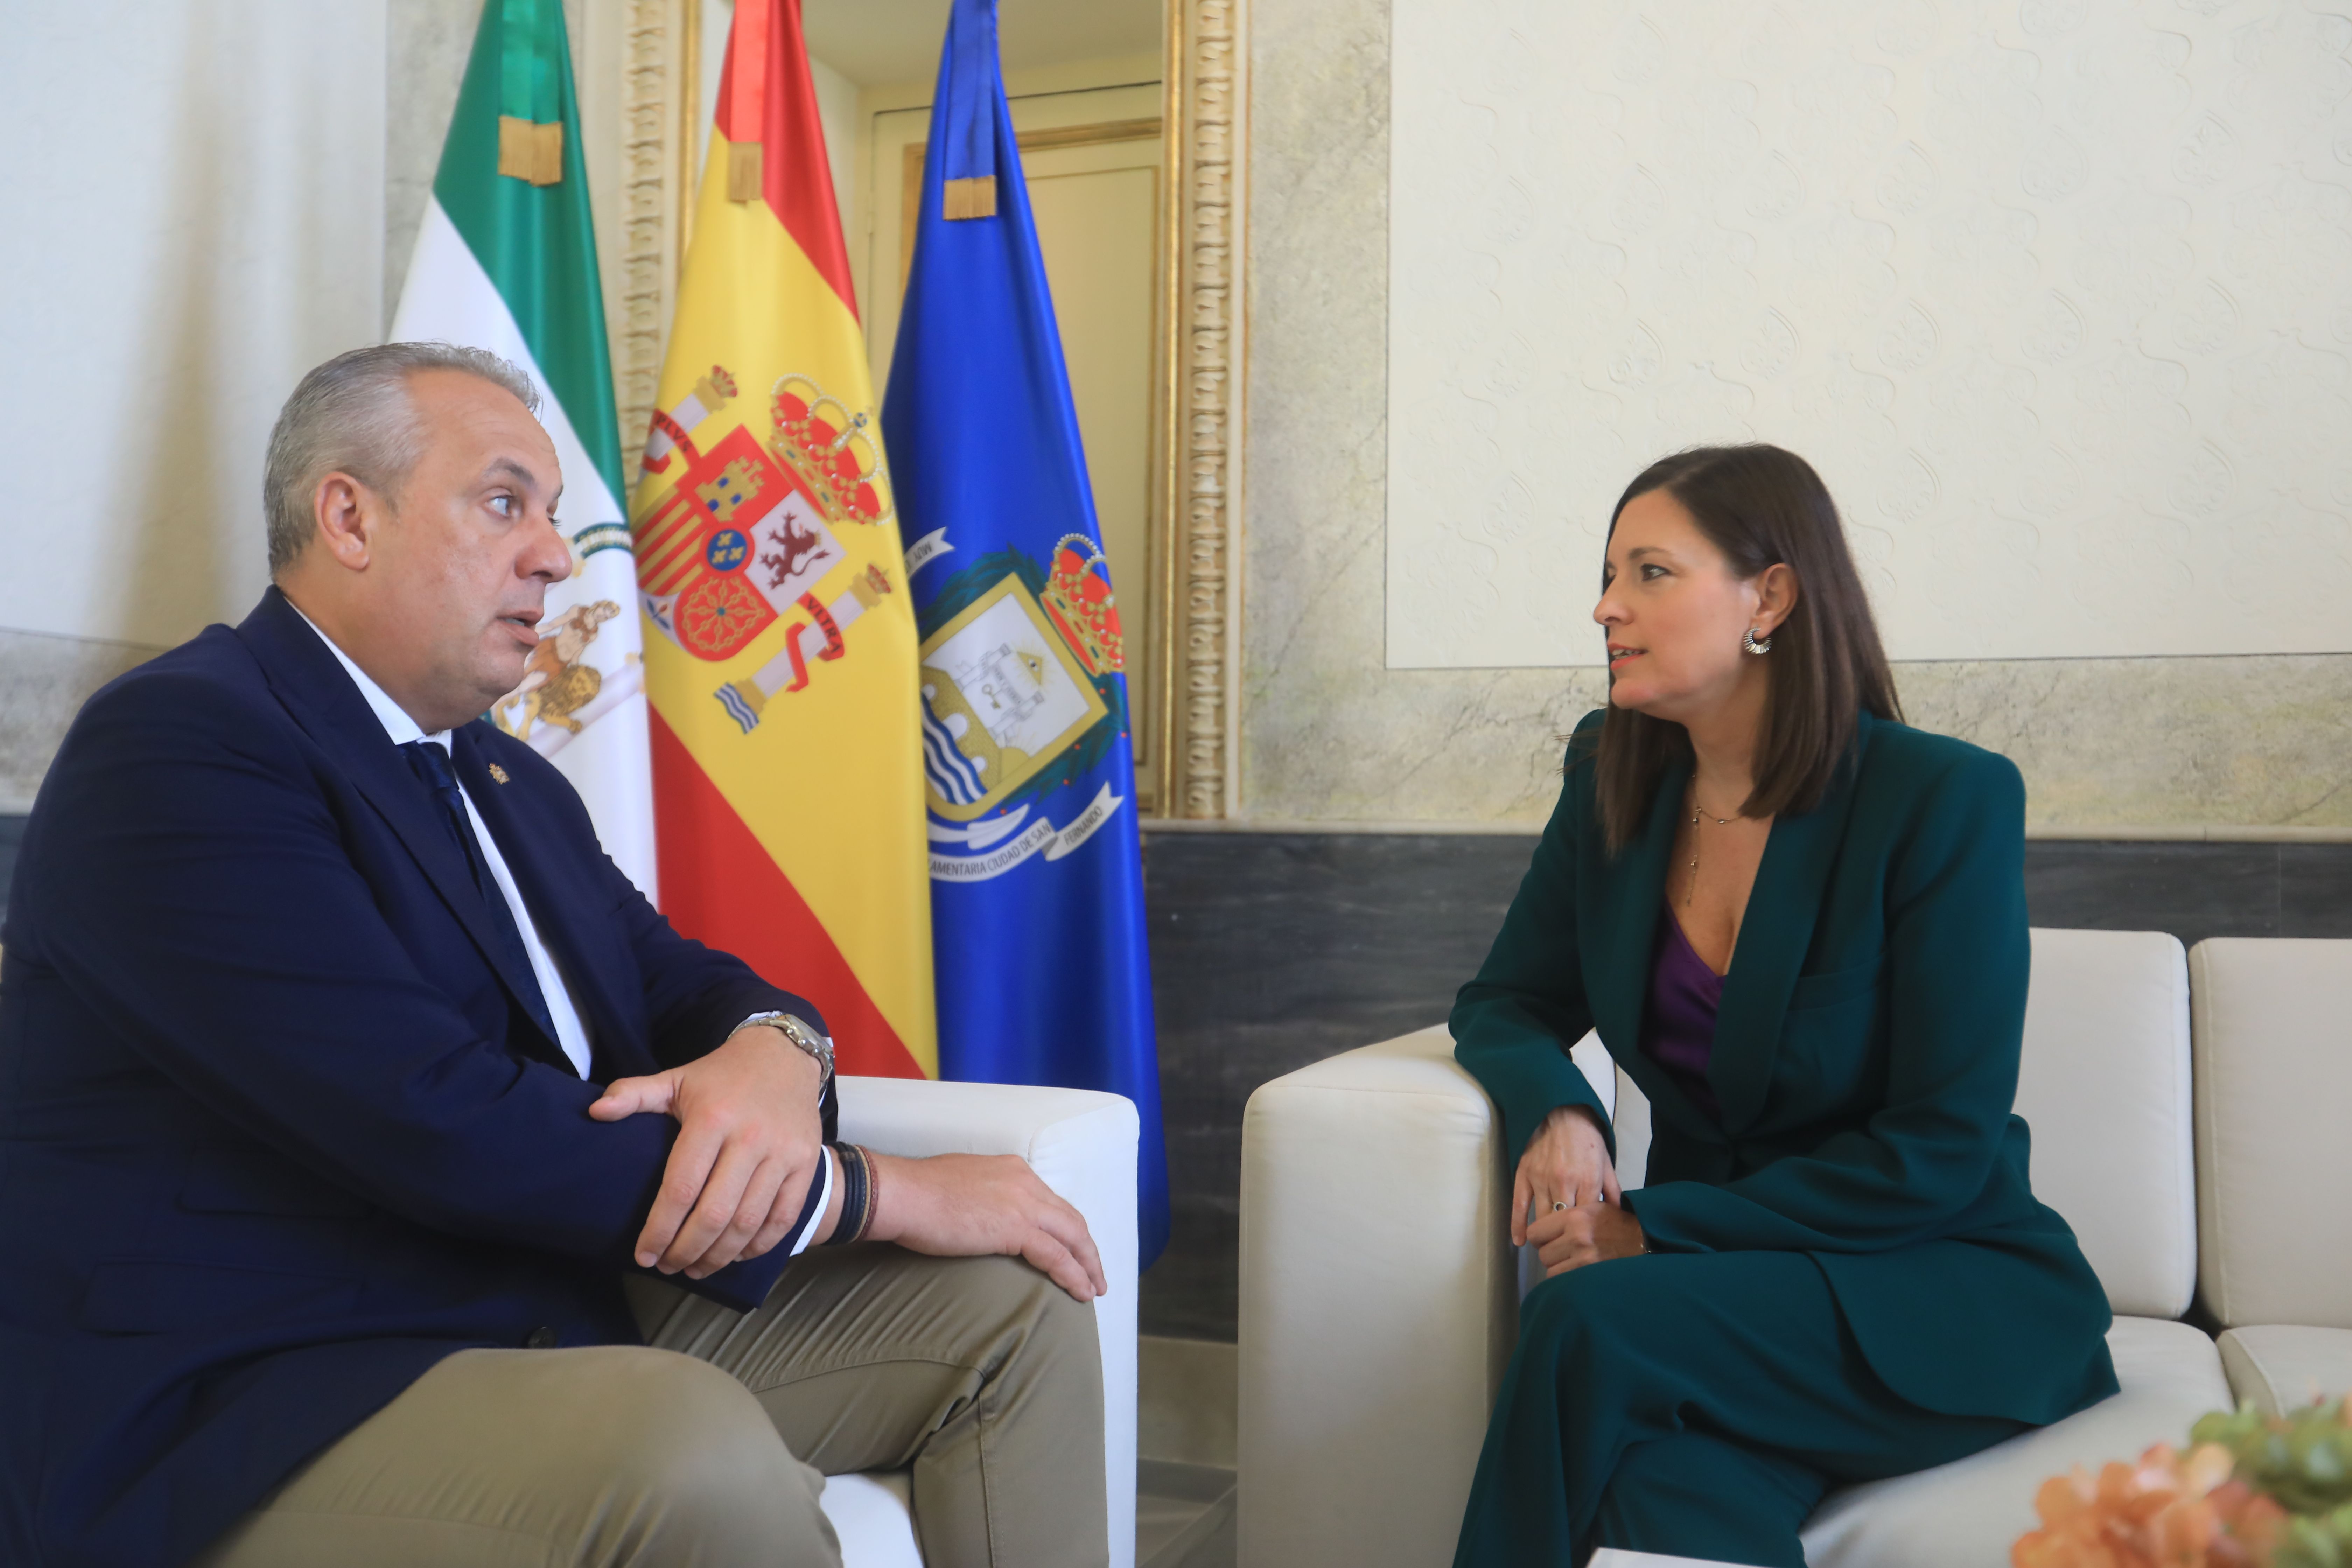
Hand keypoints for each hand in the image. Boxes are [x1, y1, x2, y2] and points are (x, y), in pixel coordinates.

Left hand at [589, 1026, 825, 1278]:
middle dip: (686, 1250)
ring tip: (696, 1268)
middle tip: (668, 1267)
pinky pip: (783, 1218)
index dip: (660, 1229)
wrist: (784, 1055)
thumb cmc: (722, 1075)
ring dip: (719, 1256)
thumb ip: (634, 1094)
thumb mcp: (676, 1078)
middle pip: (714, 1214)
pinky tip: (736, 1255)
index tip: (644, 1255)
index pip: (681, 1188)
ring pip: (749, 1223)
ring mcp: (783, 1154)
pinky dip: (759, 1245)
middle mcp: (750, 1139)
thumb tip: (594, 1111)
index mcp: (712, 1119)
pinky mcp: (806, 1164)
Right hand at [865, 1152, 1107, 1302]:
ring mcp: (1023, 1204)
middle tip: (1095, 1275)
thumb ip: (982, 1198)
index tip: (1073, 1250)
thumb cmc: (919, 1193)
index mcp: (1013, 1170)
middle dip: (1087, 1249)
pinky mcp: (1015, 1228)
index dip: (1067, 1229)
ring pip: (1073, 1237)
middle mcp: (1025, 1182)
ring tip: (1093, 1290)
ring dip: (1088, 1266)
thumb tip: (983, 1217)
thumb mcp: (962, 1186)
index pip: (1052, 1203)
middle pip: (1071, 1219)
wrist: (902, 1193)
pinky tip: (1080, 1292)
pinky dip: (1073, 1275)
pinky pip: (1056, 1256)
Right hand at [1510, 1103, 1619, 1246]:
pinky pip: (1519, 1204)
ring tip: (1547, 1249)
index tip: (1585, 1248)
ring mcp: (1541, 1179)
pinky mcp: (1524, 1174)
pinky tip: (1519, 1241)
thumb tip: (1617, 1217)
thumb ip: (1612, 1192)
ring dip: (1544, 1235)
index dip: (1585, 1236)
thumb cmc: (1587, 1140)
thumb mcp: (1606, 1165)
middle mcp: (1564, 1182)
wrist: (1562, 1114)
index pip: (1586, 1220)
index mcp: (1587, 1181)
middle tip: (1565, 1253)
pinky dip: (1517, 1224)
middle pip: (1562, 1223)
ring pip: (1542, 1217)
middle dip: (1564, 1240)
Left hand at [1527, 1199, 1646, 1277]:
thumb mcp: (1593, 1207)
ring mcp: (1584, 1259)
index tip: (1547, 1239)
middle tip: (1563, 1251)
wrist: (1644, 1240)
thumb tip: (1543, 1225)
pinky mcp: (1590, 1276)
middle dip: (1550, 1253)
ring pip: (1551, 1270)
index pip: (1535, 1232)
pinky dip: (1567, 1280)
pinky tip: (1578, 1271)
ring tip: (1572, 1262)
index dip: (1539, 1237)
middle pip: (1542, 1253)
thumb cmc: (1617, 1223)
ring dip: (1559, 1268)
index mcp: (1574, 1217)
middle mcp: (1576, 1237)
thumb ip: (1568, 1214)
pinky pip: (1564, 1282)